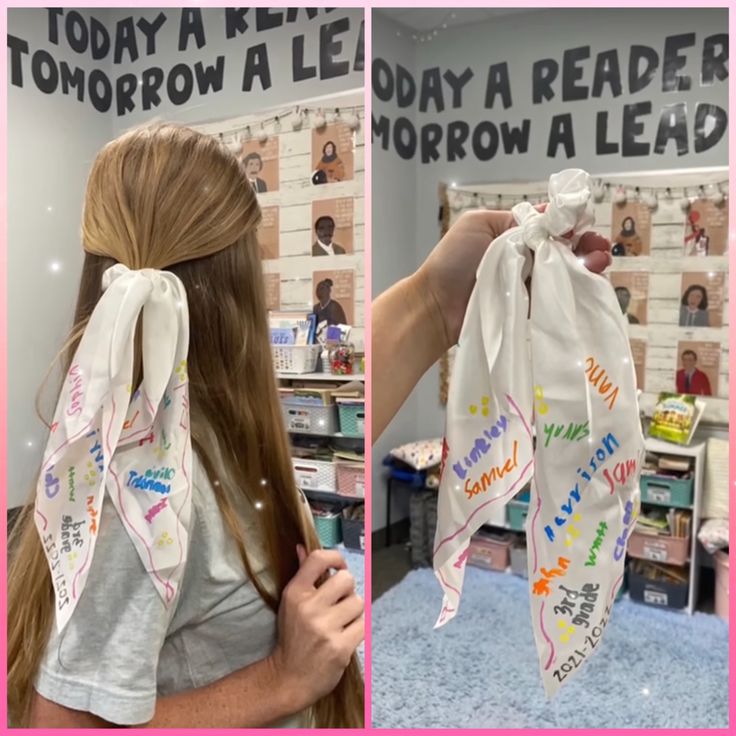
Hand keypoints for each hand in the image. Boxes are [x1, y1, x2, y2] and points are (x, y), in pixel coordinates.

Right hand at [270, 547, 363, 710]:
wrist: (289, 678)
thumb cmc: (293, 636)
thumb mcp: (290, 602)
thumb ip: (301, 573)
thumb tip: (302, 546)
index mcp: (295, 593)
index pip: (318, 559)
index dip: (336, 558)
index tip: (339, 567)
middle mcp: (309, 607)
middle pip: (347, 579)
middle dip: (348, 590)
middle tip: (340, 602)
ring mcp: (325, 628)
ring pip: (358, 603)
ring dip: (354, 611)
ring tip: (341, 622)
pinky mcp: (340, 647)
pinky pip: (363, 624)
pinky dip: (358, 628)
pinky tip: (346, 635)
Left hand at [414, 206, 612, 349]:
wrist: (436, 305)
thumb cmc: (452, 261)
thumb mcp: (480, 224)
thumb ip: (516, 219)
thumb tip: (551, 215)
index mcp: (515, 234)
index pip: (553, 226)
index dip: (572, 224)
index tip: (584, 226)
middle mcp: (526, 258)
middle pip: (566, 250)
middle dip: (587, 246)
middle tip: (598, 249)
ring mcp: (530, 284)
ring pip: (566, 274)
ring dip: (586, 267)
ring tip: (597, 264)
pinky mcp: (530, 308)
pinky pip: (556, 299)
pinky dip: (572, 292)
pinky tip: (585, 284)